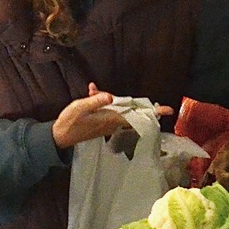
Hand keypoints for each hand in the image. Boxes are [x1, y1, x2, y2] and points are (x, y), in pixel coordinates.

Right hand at [51, 83, 173, 149]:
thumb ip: (95, 100)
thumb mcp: (80, 108)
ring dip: (115, 99)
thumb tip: (111, 96)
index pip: (135, 114)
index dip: (152, 112)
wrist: (60, 137)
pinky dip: (104, 100)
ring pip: (120, 109)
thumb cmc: (69, 122)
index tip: (168, 111)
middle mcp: (112, 122)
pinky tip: (92, 91)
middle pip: (131, 111)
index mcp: (110, 118)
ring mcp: (107, 123)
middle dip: (139, 106)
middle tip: (148, 103)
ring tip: (95, 92)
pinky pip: (110, 109)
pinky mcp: (102, 122)